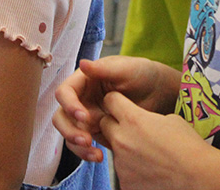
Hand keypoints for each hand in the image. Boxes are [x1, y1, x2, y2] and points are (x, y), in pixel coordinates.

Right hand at [52, 56, 179, 161]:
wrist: (159, 94)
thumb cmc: (141, 74)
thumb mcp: (126, 69)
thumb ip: (104, 69)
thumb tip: (82, 64)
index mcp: (84, 80)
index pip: (65, 92)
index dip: (69, 105)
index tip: (84, 117)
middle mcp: (81, 99)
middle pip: (61, 116)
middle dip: (69, 130)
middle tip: (86, 140)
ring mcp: (87, 117)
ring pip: (69, 134)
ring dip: (77, 146)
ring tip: (96, 154)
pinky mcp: (95, 132)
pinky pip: (83, 145)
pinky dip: (87, 153)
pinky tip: (100, 157)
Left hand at [99, 91, 209, 189]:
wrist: (197, 175)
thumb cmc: (188, 145)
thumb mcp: (169, 119)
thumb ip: (146, 117)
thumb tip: (140, 121)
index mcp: (133, 119)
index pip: (110, 100)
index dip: (116, 101)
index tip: (121, 105)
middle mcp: (122, 140)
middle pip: (104, 124)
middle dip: (114, 124)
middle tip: (132, 131)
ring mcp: (121, 164)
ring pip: (114, 149)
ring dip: (125, 149)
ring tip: (148, 155)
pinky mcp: (125, 183)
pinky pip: (123, 171)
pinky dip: (132, 170)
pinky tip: (149, 171)